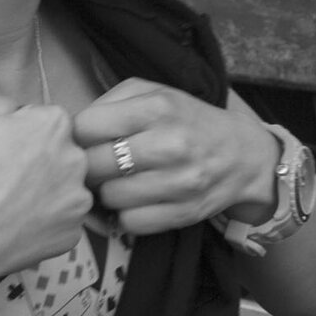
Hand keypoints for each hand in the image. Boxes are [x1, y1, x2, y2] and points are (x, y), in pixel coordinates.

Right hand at [0, 98, 92, 287]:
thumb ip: (1, 104)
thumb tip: (16, 112)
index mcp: (54, 125)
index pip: (48, 120)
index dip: (23, 133)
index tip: (3, 149)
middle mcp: (77, 160)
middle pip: (61, 154)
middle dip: (39, 162)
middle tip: (4, 179)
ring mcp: (78, 202)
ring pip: (63, 190)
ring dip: (44, 194)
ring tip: (8, 207)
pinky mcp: (73, 235)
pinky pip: (60, 222)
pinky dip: (43, 224)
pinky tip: (16, 227)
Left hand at [72, 79, 280, 235]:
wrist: (244, 155)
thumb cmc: (187, 121)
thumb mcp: (154, 94)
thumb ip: (110, 103)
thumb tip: (71, 129)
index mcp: (158, 108)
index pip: (87, 127)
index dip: (79, 135)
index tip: (86, 139)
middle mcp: (170, 144)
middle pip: (94, 165)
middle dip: (89, 166)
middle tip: (98, 164)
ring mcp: (179, 182)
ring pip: (109, 197)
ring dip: (107, 192)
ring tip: (120, 181)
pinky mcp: (184, 213)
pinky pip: (130, 222)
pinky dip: (126, 214)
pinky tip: (136, 200)